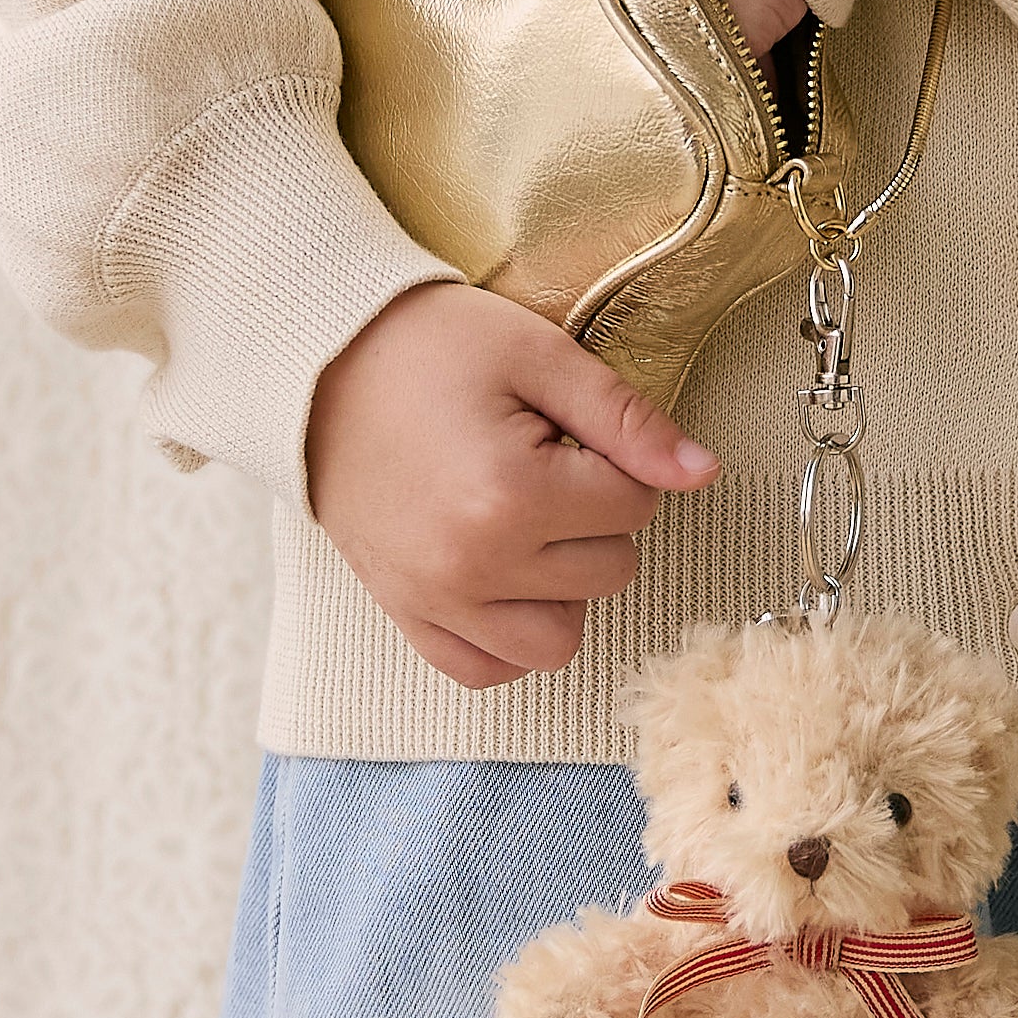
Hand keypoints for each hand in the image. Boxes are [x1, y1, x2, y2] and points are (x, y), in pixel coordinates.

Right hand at [303, 282, 715, 690]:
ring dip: (565, 586)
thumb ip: (627, 419)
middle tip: (541, 464)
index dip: (615, 460)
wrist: (314, 365)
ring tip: (529, 525)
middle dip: (595, 518)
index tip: (565, 429)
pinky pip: (487, 669)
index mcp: (511, 494)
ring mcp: (436, 599)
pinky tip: (505, 579)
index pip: (635, 505)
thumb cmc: (425, 347)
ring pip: (560, 639)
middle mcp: (474, 564)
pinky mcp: (407, 613)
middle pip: (611, 572)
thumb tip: (703, 473)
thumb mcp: (537, 355)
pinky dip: (510, 638)